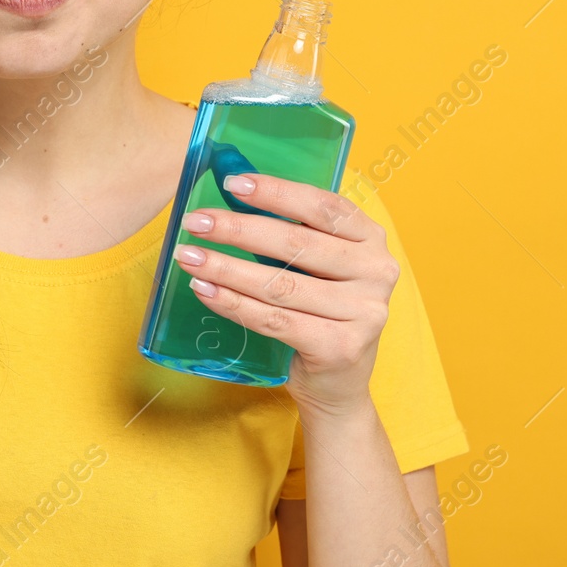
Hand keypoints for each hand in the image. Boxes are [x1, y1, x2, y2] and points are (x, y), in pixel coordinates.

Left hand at [172, 172, 397, 417]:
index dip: (276, 192)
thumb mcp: (319, 266)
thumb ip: (292, 233)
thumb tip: (231, 198)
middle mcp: (376, 271)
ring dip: (226, 267)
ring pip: (279, 284)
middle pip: (296, 243)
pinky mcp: (340, 346)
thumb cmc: (319, 311)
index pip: (322, 206)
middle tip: (196, 222)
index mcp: (370, 239)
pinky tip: (205, 289)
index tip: (232, 183)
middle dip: (238, 229)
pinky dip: (233, 304)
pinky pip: (274, 320)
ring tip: (189, 257)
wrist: (338, 383)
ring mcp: (363, 311)